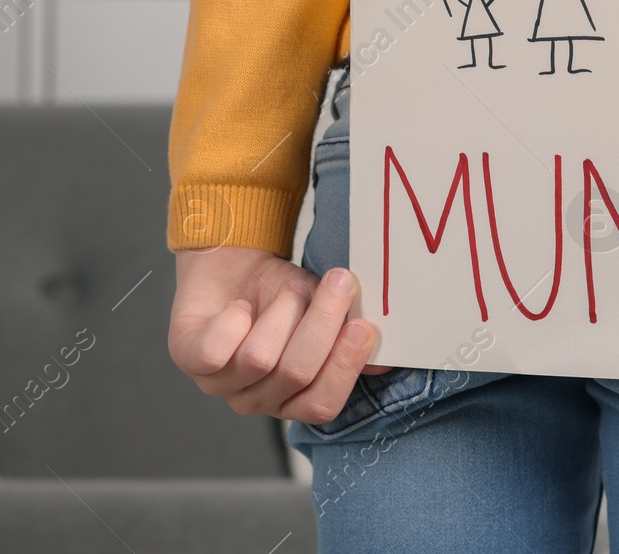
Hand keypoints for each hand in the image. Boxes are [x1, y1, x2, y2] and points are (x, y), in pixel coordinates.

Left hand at [169, 247, 387, 423]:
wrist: (239, 262)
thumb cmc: (286, 293)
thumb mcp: (327, 312)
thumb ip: (351, 337)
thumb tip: (381, 362)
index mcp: (294, 398)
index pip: (321, 404)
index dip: (343, 368)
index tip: (362, 326)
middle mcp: (257, 399)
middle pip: (295, 375)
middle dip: (322, 323)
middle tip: (340, 282)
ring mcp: (220, 383)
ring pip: (259, 359)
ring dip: (283, 312)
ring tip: (288, 291)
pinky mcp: (188, 358)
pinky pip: (215, 349)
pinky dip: (235, 319)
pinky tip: (242, 306)